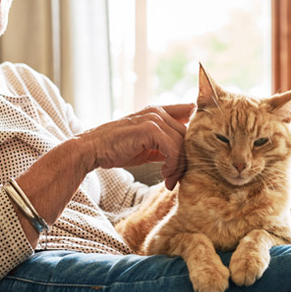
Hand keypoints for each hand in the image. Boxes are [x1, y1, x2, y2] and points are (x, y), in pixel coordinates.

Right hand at [78, 103, 194, 189]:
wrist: (92, 149)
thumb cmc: (117, 149)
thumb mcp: (147, 145)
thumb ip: (165, 145)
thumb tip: (185, 156)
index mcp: (158, 112)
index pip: (190, 111)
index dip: (198, 128)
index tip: (197, 152)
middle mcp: (158, 112)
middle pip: (189, 134)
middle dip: (187, 159)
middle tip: (177, 178)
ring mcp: (154, 119)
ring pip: (183, 143)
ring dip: (179, 166)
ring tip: (169, 180)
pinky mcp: (150, 130)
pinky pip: (173, 149)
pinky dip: (172, 166)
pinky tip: (164, 175)